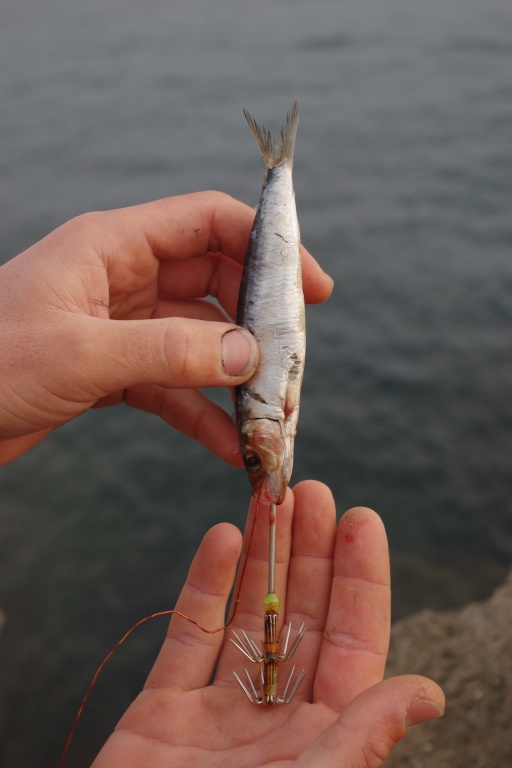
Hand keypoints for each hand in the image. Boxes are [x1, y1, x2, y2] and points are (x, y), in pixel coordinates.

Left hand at [0, 192, 332, 464]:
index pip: (208, 222)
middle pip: (213, 283)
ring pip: (198, 340)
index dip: (265, 244)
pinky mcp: (112, 371)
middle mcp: (123, 278)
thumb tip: (250, 356)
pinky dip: (201, 413)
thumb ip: (169, 351)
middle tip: (294, 364)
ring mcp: (120, 326)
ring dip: (235, 376)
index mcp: (113, 246)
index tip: (312, 286)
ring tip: (270, 416)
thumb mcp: (82, 354)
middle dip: (258, 322)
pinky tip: (228, 447)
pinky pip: (173, 386)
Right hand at [91, 481, 443, 767]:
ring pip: (246, 614)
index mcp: (323, 736)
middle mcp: (276, 718)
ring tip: (270, 499)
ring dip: (261, 555)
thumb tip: (426, 691)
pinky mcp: (163, 714)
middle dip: (309, 551)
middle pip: (300, 615)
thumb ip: (361, 737)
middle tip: (311, 490)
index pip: (353, 640)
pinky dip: (203, 585)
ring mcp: (217, 713)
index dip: (360, 577)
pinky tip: (222, 539)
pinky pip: (188, 637)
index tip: (362, 518)